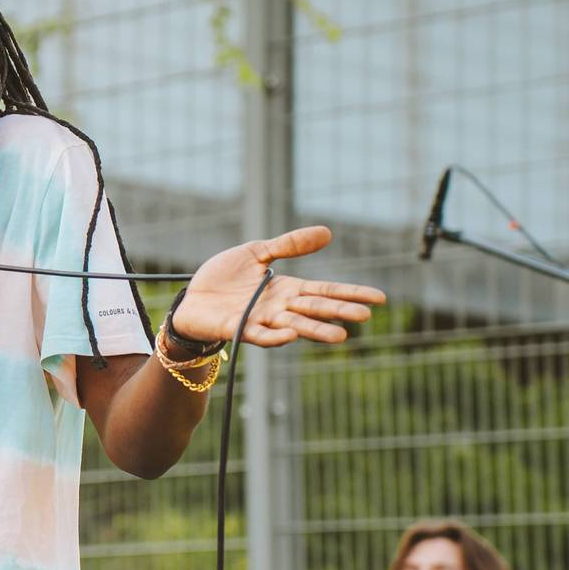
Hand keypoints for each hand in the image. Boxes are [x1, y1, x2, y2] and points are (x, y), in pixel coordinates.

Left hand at [171, 226, 385, 348]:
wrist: (190, 297)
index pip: (325, 291)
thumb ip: (289, 245)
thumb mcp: (256, 252)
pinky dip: (274, 336)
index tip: (379, 298)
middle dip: (339, 313)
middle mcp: (278, 308)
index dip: (350, 293)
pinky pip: (259, 334)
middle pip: (314, 309)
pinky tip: (290, 335)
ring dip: (315, 331)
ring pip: (293, 326)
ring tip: (340, 337)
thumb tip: (328, 232)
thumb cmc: (223, 278)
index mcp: (286, 289)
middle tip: (366, 316)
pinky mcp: (237, 328)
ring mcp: (259, 320)